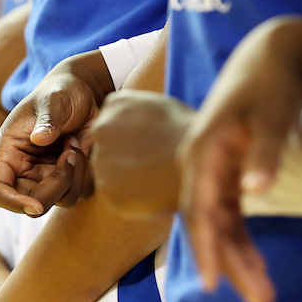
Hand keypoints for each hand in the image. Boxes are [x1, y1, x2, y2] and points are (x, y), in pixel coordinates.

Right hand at [0, 50, 113, 215]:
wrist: (81, 94)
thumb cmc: (59, 93)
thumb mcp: (52, 100)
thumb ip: (47, 118)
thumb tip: (40, 138)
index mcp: (7, 154)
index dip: (13, 203)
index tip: (36, 205)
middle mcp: (24, 171)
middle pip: (32, 204)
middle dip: (56, 185)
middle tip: (70, 152)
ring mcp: (47, 178)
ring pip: (61, 201)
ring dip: (74, 176)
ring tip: (74, 145)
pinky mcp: (69, 180)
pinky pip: (80, 193)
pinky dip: (86, 175)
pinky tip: (82, 149)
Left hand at [89, 90, 192, 217]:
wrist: (201, 162)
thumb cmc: (190, 134)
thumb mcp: (160, 106)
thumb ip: (136, 113)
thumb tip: (131, 126)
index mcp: (115, 104)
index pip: (112, 125)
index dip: (133, 139)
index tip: (152, 144)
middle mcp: (101, 129)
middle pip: (108, 149)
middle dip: (126, 158)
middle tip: (155, 164)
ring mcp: (101, 159)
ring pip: (110, 172)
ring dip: (127, 178)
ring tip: (156, 177)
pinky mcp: (107, 189)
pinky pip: (115, 195)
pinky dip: (131, 198)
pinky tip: (153, 190)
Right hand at [177, 24, 301, 301]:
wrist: (269, 57)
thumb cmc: (271, 84)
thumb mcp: (273, 114)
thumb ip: (265, 153)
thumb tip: (255, 193)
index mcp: (202, 151)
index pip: (199, 208)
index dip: (206, 246)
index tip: (213, 283)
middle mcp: (199, 165)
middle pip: (209, 224)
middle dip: (232, 263)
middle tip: (261, 300)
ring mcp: (210, 172)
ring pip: (219, 225)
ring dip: (238, 259)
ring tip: (263, 296)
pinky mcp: (225, 175)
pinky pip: (228, 216)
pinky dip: (241, 242)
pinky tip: (257, 268)